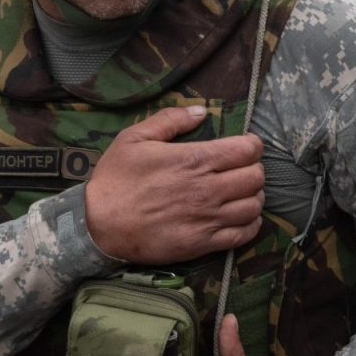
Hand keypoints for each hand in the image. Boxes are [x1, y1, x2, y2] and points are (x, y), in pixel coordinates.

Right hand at [83, 105, 264, 263]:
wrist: (99, 225)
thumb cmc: (115, 179)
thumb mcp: (134, 138)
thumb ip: (170, 120)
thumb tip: (201, 111)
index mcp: (194, 160)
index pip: (247, 150)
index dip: (251, 145)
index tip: (244, 146)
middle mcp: (207, 189)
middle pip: (256, 177)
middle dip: (253, 169)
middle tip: (241, 169)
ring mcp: (208, 218)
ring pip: (254, 205)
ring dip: (253, 196)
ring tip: (241, 193)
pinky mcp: (204, 244)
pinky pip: (243, 234)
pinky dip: (250, 224)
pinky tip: (241, 217)